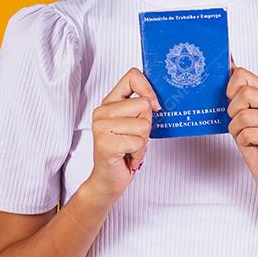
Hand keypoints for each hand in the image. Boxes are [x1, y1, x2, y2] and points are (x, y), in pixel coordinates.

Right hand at [85, 67, 160, 201]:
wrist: (107, 180)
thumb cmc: (123, 151)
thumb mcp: (133, 124)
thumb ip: (140, 108)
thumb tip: (156, 101)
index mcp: (109, 103)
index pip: (132, 77)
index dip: (148, 89)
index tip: (154, 105)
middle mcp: (102, 112)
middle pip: (144, 104)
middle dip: (147, 126)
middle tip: (134, 138)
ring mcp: (101, 127)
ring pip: (143, 125)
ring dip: (143, 142)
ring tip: (130, 148)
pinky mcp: (105, 143)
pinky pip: (138, 142)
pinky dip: (138, 153)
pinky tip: (127, 157)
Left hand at [226, 55, 257, 188]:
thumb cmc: (253, 138)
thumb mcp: (242, 110)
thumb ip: (238, 88)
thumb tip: (228, 60)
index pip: (242, 75)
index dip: (230, 90)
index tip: (233, 102)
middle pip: (244, 93)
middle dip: (233, 111)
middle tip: (239, 123)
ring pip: (243, 116)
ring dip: (237, 129)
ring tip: (246, 135)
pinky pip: (247, 134)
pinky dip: (242, 141)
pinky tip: (252, 144)